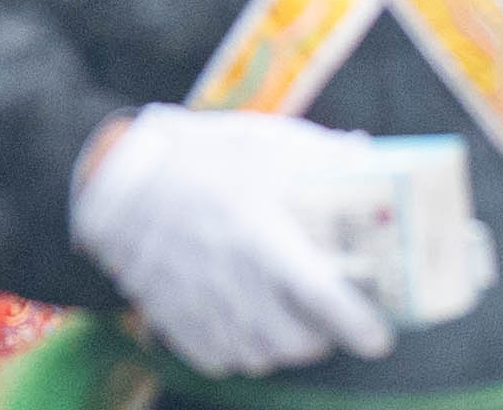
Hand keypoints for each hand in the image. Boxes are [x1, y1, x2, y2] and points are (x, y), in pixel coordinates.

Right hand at [71, 109, 404, 379]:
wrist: (122, 184)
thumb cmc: (203, 159)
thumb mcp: (266, 144)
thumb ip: (322, 155)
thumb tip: (369, 154)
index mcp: (262, 237)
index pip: (322, 296)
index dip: (357, 324)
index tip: (380, 337)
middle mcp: (234, 282)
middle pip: (298, 342)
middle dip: (324, 337)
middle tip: (332, 316)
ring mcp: (202, 308)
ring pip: (264, 357)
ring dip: (286, 345)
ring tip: (293, 317)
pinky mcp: (177, 324)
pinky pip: (224, 359)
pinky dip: (244, 349)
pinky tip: (249, 321)